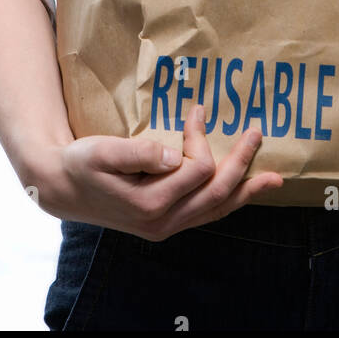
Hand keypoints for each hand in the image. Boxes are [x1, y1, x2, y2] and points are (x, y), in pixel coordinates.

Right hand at [22, 103, 283, 239]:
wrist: (64, 189)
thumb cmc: (82, 163)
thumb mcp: (102, 152)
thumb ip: (137, 153)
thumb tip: (172, 153)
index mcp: (148, 204)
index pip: (196, 170)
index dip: (200, 138)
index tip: (195, 111)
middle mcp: (162, 222)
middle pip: (216, 194)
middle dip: (242, 163)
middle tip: (257, 133)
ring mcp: (165, 226)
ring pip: (216, 209)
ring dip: (246, 190)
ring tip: (274, 179)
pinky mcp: (166, 222)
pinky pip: (206, 213)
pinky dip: (229, 200)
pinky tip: (243, 191)